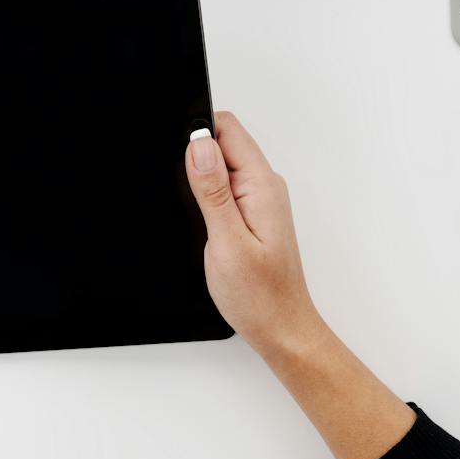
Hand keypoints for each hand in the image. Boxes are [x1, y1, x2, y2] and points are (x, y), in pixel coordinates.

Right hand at [184, 110, 324, 357]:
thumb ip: (212, 190)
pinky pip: (226, 185)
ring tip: (197, 213)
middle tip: (186, 193)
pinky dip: (208, 195)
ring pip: (222, 164)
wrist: (282, 330)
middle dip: (195, 154)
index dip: (197, 132)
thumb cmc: (260, 296)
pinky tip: (204, 221)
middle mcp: (264, 186)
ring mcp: (260, 199)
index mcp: (261, 185)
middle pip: (224, 142)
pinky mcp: (253, 213)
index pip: (228, 129)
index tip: (178, 156)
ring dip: (201, 177)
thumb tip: (198, 145)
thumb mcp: (227, 242)